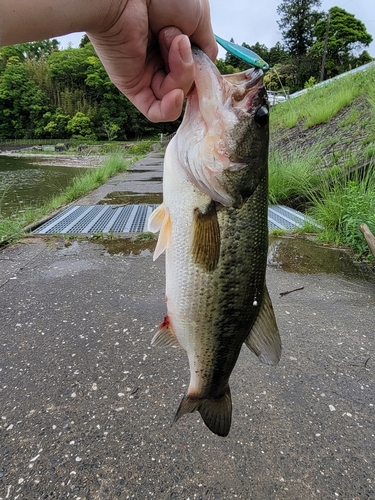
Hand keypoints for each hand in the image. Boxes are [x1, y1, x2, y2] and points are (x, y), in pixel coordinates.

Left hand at [87, 0, 216, 121]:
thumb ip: (206, 50)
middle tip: (181, 40)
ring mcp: (146, 75)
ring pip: (175, 96)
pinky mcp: (132, 87)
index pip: (195, 74)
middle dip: (190, 67)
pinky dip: (169, 108)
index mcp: (175, 46)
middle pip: (187, 86)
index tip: (206, 66)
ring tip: (172, 41)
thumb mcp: (199, 20)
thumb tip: (207, 72)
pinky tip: (175, 94)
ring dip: (181, 73)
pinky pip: (155, 112)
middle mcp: (160, 61)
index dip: (203, 75)